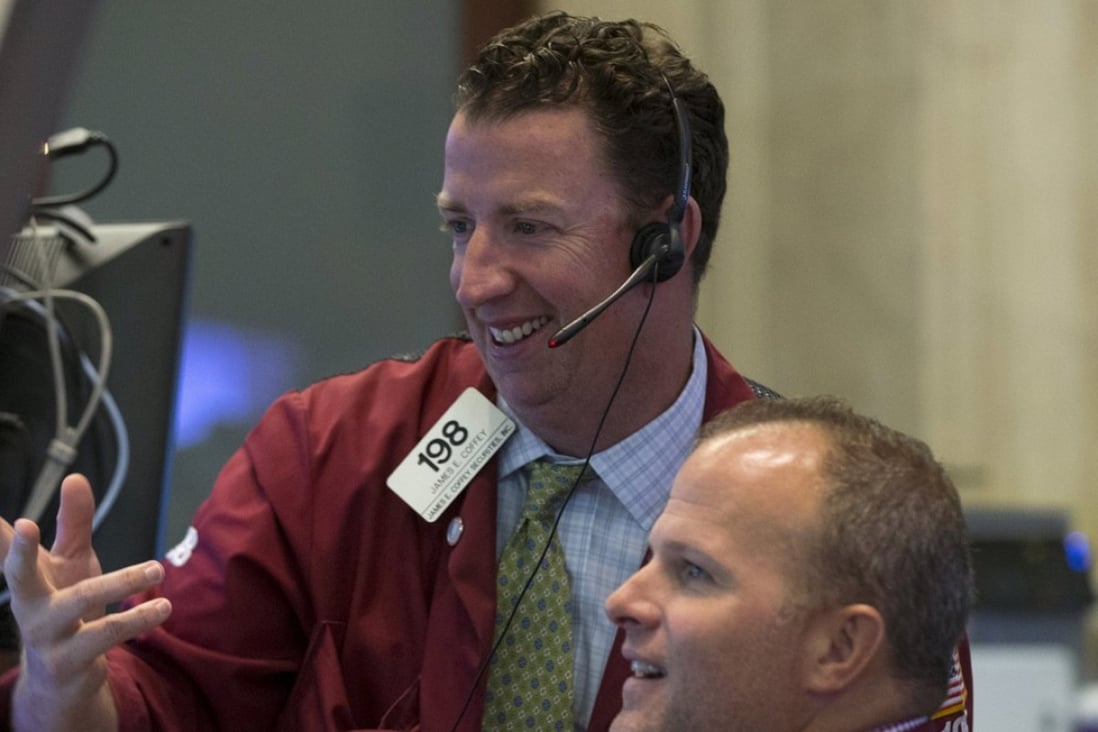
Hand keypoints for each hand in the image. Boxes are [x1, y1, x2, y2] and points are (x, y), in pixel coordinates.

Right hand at [0, 474, 171, 731]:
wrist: (60, 679)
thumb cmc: (64, 605)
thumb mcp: (69, 562)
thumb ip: (73, 522)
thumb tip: (75, 477)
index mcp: (26, 578)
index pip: (8, 550)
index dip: (5, 535)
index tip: (9, 518)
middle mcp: (28, 604)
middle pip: (18, 576)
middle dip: (19, 553)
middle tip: (25, 525)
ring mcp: (46, 635)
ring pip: (81, 600)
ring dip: (122, 581)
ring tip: (157, 569)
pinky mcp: (70, 660)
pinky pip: (107, 634)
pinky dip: (138, 619)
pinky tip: (162, 607)